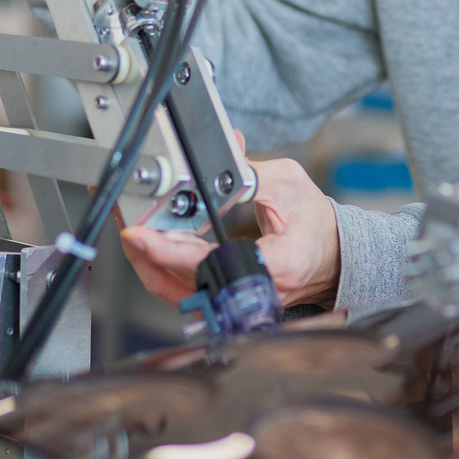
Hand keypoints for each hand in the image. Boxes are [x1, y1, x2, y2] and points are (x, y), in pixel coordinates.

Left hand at [119, 156, 341, 309]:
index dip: (169, 252)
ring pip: (177, 292)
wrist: (332, 254)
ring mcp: (237, 301)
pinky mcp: (226, 299)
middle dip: (146, 253)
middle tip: (126, 222)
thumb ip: (248, 173)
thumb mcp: (288, 184)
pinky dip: (163, 268)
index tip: (140, 235)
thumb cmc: (316, 225)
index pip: (211, 264)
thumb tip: (216, 157)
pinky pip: (184, 290)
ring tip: (133, 231)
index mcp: (275, 266)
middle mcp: (252, 292)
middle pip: (182, 283)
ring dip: (148, 262)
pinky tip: (152, 244)